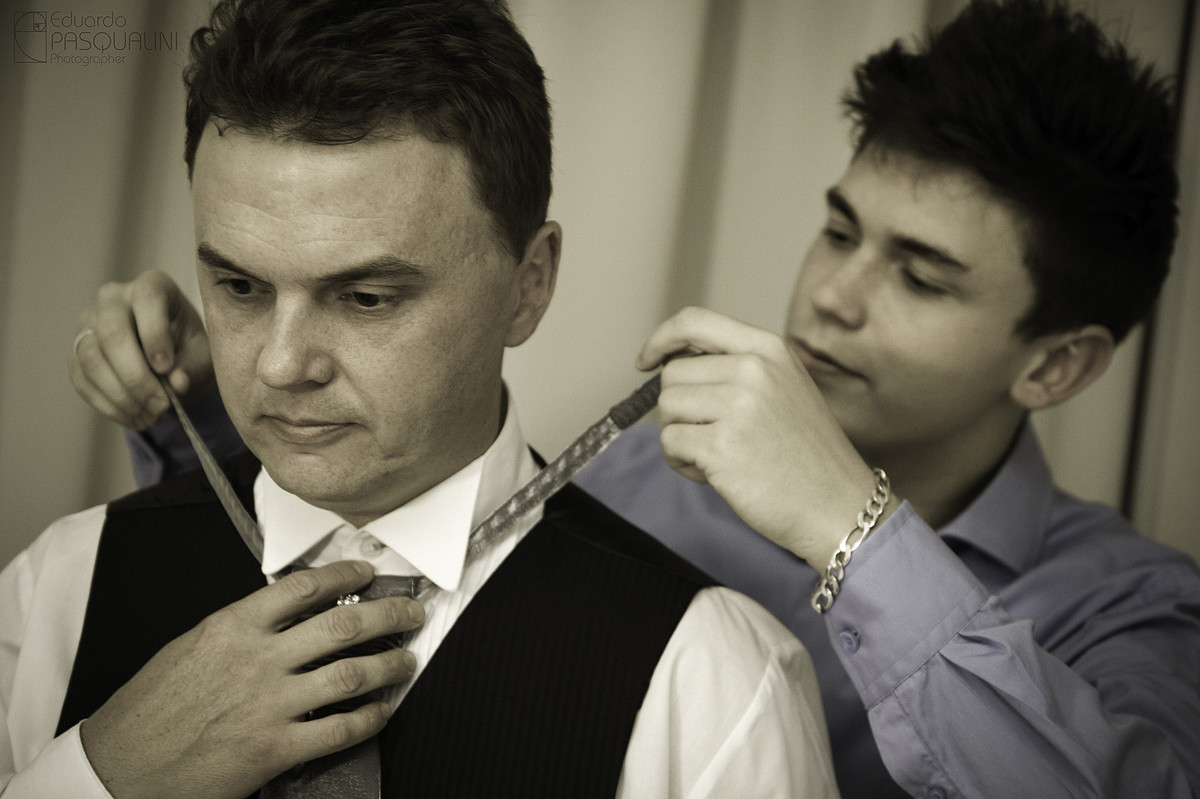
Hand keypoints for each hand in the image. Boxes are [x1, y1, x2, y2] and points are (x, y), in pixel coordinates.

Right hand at [69, 269, 213, 429]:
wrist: (170, 362)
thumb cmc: (190, 349)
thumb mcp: (202, 355)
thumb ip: (192, 366)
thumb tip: (176, 383)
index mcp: (152, 286)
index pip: (146, 298)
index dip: (155, 335)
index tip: (168, 369)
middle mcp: (114, 298)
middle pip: (111, 332)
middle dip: (136, 376)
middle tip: (161, 405)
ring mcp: (88, 324)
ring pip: (91, 358)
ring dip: (122, 395)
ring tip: (152, 416)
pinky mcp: (76, 352)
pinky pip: (83, 380)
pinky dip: (110, 405)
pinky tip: (135, 418)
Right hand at [80, 561, 424, 798]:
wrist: (120, 767)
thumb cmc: (149, 710)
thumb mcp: (191, 647)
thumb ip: (241, 628)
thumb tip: (287, 613)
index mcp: (233, 627)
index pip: (304, 587)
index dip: (345, 575)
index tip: (368, 572)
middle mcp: (257, 659)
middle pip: (342, 624)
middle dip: (387, 614)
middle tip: (410, 611)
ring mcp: (269, 704)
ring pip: (350, 673)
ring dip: (389, 665)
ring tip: (406, 660)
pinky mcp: (274, 748)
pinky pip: (338, 728)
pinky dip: (369, 718)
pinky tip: (381, 712)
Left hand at [637, 307, 897, 565]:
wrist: (838, 506)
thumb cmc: (807, 456)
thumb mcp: (784, 388)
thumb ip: (738, 368)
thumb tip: (671, 366)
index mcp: (768, 349)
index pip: (694, 321)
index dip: (661, 340)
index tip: (645, 361)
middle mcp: (753, 369)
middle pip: (672, 374)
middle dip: (679, 409)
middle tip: (712, 436)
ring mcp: (737, 406)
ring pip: (666, 409)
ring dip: (680, 437)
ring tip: (719, 457)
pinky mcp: (721, 446)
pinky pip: (670, 444)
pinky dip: (683, 464)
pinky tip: (717, 475)